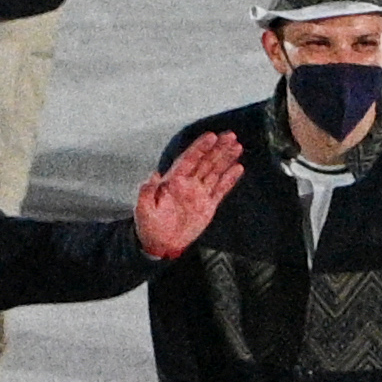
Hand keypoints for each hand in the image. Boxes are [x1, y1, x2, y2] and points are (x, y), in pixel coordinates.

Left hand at [131, 133, 238, 260]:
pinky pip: (221, 189)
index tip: (212, 136)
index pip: (189, 159)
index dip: (200, 147)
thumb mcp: (143, 210)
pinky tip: (238, 167)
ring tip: (237, 146)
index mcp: (173, 181)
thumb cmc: (148, 227)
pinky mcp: (208, 205)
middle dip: (218, 148)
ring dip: (226, 158)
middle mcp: (188, 184)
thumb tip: (154, 174)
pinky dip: (230, 179)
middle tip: (231, 135)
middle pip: (205, 161)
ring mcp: (199, 194)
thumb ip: (147, 192)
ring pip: (215, 171)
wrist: (160, 246)